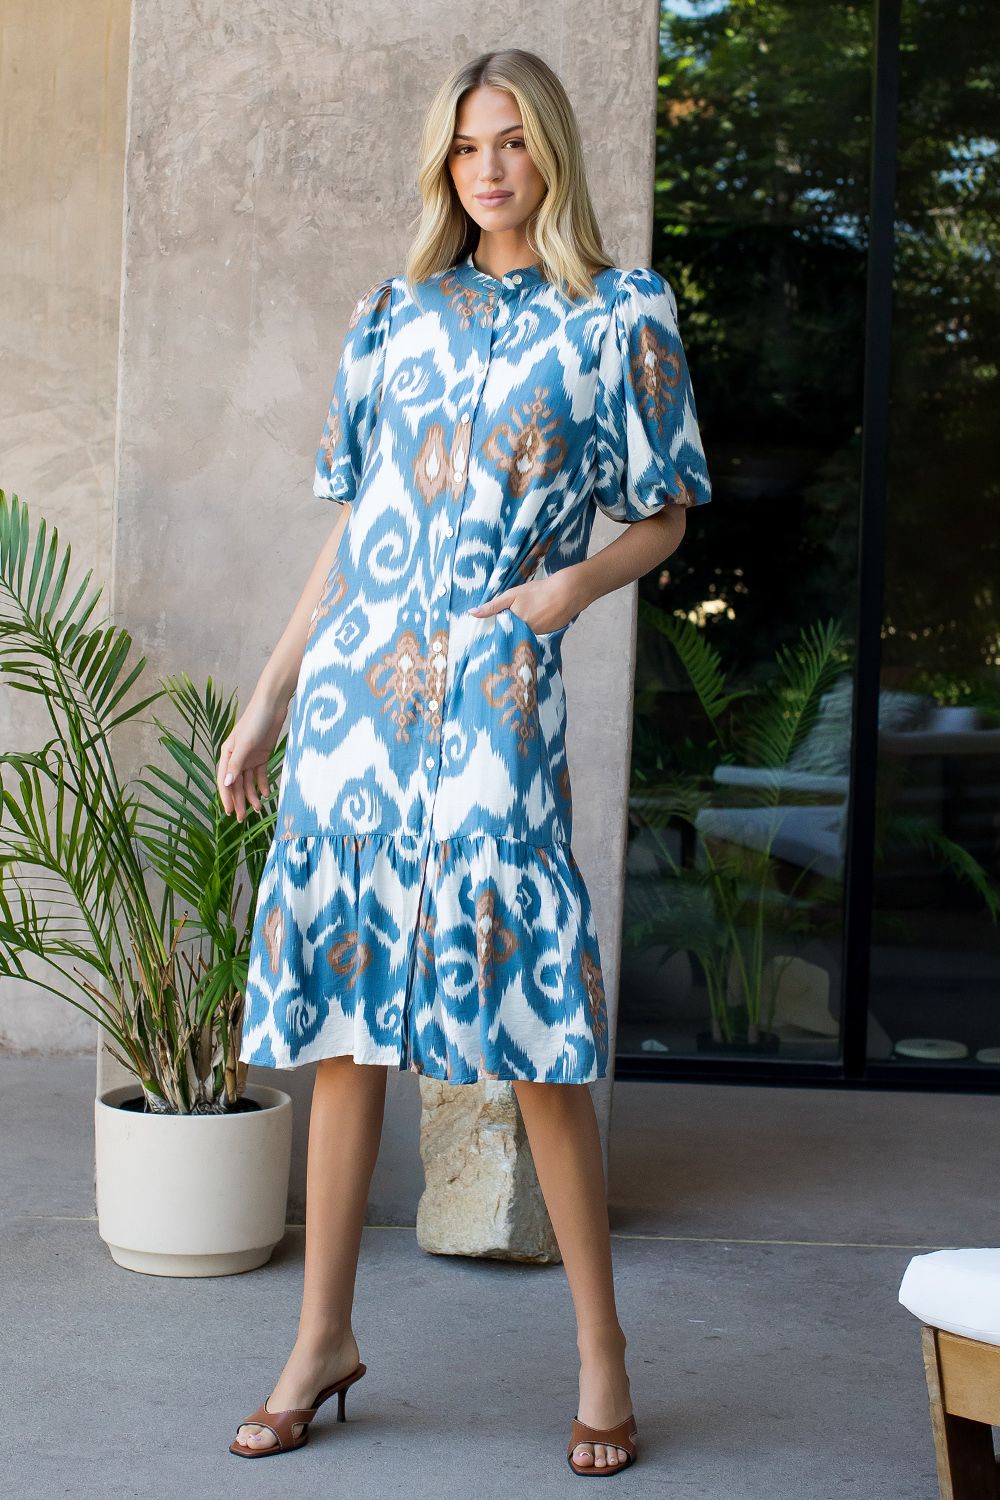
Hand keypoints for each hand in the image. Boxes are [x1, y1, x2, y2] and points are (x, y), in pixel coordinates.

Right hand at [216, 690, 289, 823]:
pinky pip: (260, 775)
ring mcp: (249, 757)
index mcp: (227, 754)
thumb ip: (236, 764)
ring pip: (248, 782)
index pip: (224, 780)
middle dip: (238, 801)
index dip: (226, 797)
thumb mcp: (245, 744)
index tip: (228, 812)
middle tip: (241, 818)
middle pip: (236, 784)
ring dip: (251, 795)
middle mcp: (236, 757)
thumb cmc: (255, 721)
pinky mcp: (262, 756)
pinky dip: (262, 785)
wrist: (272, 706)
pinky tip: (266, 794)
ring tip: (258, 809)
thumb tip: (227, 784)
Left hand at [469, 568, 581, 635]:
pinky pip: (536, 635)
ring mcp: (538, 637)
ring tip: (527, 616)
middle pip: (512, 635)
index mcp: (514, 626)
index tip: (491, 628)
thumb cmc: (538, 592)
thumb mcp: (512, 595)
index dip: (497, 629)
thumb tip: (472, 613)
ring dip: (522, 630)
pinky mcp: (548, 636)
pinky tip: (538, 618)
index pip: (500, 633)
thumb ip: (492, 606)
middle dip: (510, 630)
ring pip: (524, 635)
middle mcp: (525, 635)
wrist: (567, 593)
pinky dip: (534, 629)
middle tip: (513, 618)